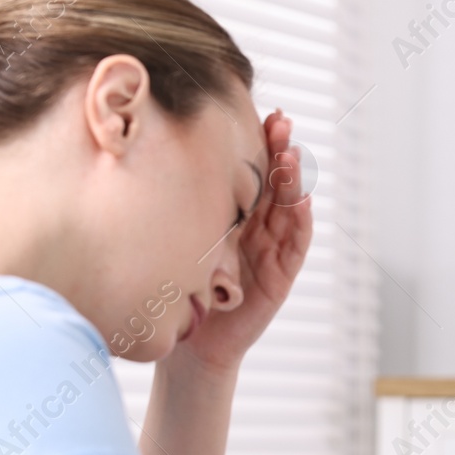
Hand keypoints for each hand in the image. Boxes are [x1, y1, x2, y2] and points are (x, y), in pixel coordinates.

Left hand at [176, 108, 312, 371]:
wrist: (190, 342)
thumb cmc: (180, 289)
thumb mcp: (178, 238)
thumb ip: (180, 207)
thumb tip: (153, 158)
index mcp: (233, 214)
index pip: (251, 172)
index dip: (259, 143)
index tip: (261, 112)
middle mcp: (256, 228)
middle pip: (274, 182)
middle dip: (280, 151)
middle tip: (281, 122)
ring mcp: (271, 250)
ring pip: (288, 207)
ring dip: (294, 180)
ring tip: (293, 155)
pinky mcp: (280, 276)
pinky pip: (296, 245)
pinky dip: (301, 222)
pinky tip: (301, 200)